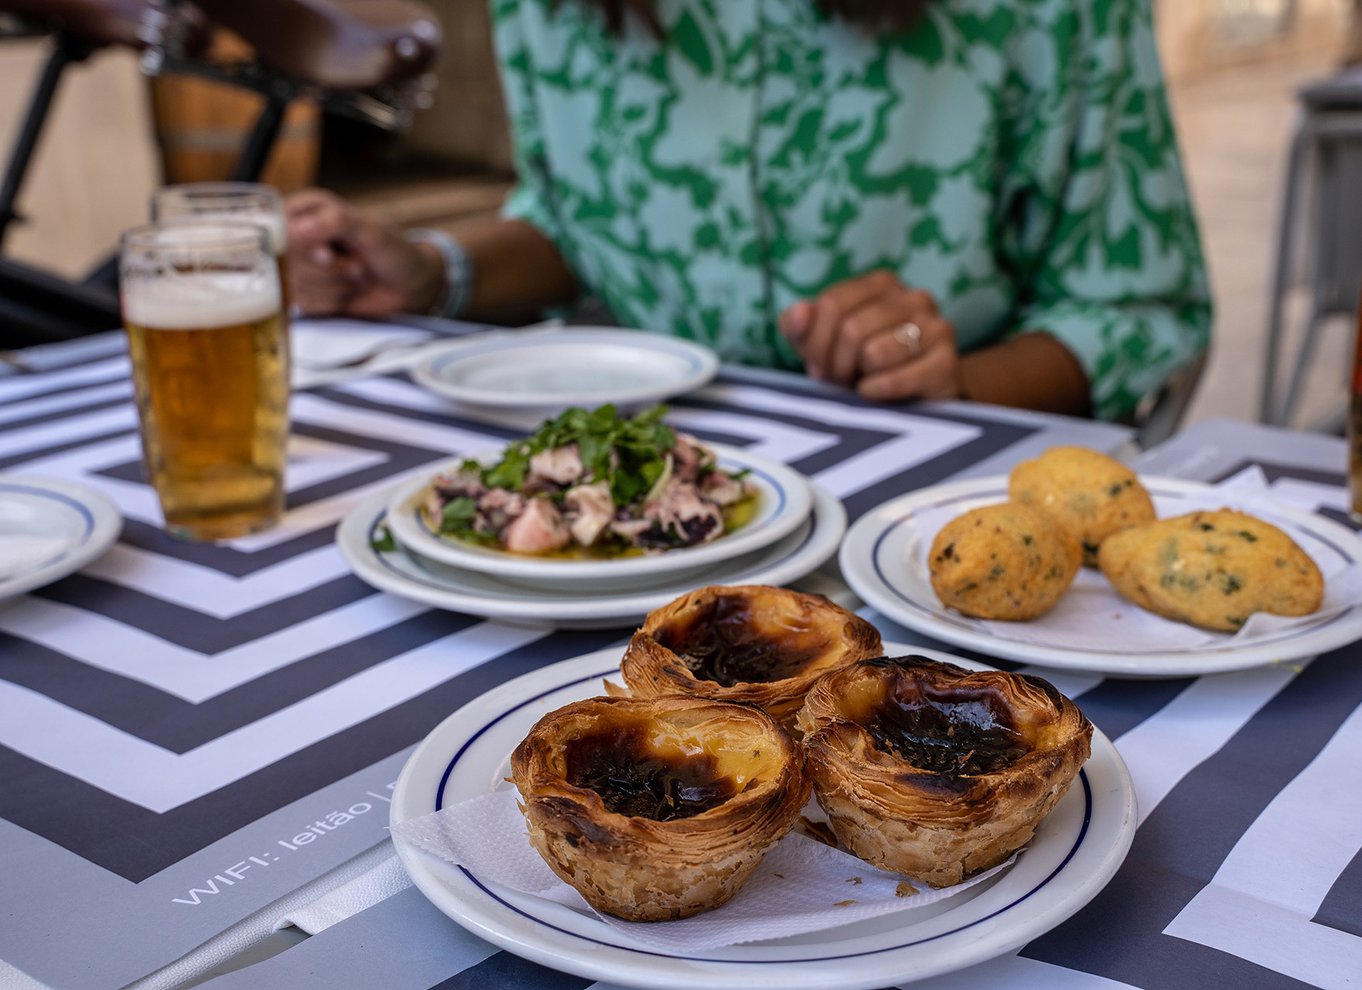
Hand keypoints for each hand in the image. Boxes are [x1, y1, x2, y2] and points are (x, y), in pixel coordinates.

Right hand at [284, 189, 443, 316]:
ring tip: (357, 274)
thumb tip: (297, 230)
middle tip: (356, 264)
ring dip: (335, 286)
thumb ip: (336, 223)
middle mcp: (296, 236)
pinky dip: (333, 302)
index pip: (279, 227)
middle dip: (328, 270)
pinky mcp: (305, 295)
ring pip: (296, 285)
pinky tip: (348, 292)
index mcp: (306, 209)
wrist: (408, 286)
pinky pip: (306, 305)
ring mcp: (298, 267)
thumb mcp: (369, 231)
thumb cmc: (392, 250)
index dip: (301, 246)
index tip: (328, 253)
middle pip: (287, 261)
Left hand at [779, 270, 961, 401]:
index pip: (831, 305)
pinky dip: (877, 391)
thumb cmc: (862, 368)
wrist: (916, 401)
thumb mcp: (822, 345)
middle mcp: (913, 297)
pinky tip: (876, 392)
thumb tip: (799, 312)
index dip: (815, 342)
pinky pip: (897, 378)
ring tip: (863, 383)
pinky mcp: (947, 363)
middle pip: (850, 329)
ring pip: (874, 353)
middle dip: (836, 364)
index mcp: (882, 283)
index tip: (819, 363)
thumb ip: (798, 326)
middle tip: (842, 379)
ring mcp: (935, 327)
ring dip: (858, 378)